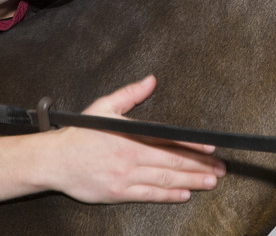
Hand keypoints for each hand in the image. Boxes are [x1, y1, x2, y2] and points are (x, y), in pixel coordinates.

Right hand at [47, 75, 225, 202]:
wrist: (55, 161)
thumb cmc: (80, 133)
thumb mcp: (104, 106)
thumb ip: (130, 93)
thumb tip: (151, 80)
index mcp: (130, 135)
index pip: (168, 140)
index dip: (192, 145)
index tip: (210, 148)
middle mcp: (131, 157)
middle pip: (172, 162)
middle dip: (200, 165)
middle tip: (220, 168)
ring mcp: (126, 177)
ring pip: (165, 179)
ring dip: (191, 181)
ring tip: (210, 181)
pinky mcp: (118, 193)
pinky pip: (149, 195)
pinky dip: (169, 195)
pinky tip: (185, 194)